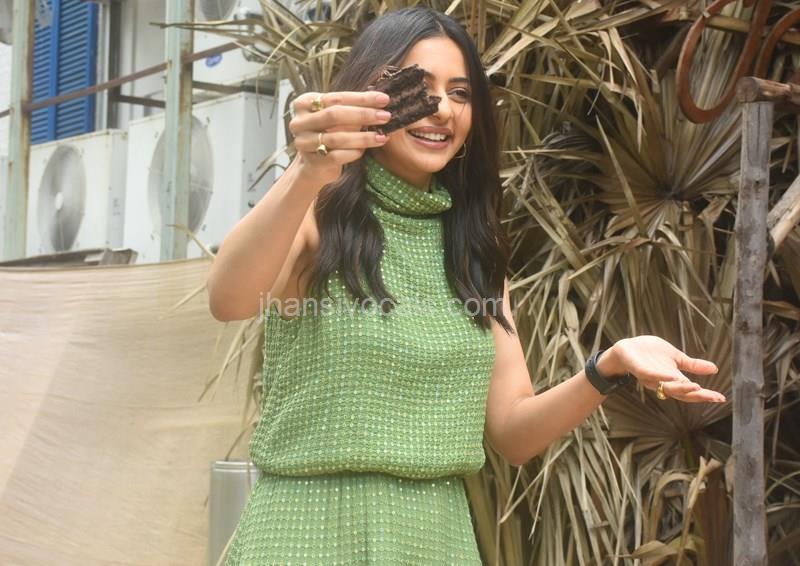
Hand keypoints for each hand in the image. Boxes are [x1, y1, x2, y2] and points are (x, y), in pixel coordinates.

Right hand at [289, 90, 392, 185]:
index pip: (336, 98)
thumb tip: (381, 100)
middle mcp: (299, 122)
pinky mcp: (312, 162)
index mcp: (305, 103)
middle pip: (334, 115)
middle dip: (363, 115)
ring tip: (381, 136)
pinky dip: (353, 153)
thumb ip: (353, 108)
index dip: (361, 98)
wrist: (315, 165)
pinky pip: (336, 156)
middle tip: (385, 116)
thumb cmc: (329, 134)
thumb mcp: (337, 118)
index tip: (384, 99)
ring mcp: (303, 143)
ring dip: (363, 137)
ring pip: (337, 138)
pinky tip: (365, 151)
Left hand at [600, 336, 725, 402]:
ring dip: (682, 388)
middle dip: (698, 396)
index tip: (721, 398)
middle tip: (714, 397)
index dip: (705, 395)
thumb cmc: (650, 353)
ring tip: (697, 388)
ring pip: (667, 387)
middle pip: (681, 393)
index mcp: (673, 379)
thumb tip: (715, 369)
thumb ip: (692, 365)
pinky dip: (661, 377)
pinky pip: (650, 375)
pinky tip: (673, 376)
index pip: (691, 391)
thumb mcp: (675, 357)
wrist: (627, 347)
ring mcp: (651, 377)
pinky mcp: (639, 369)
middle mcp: (663, 382)